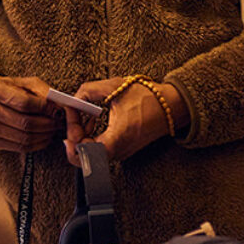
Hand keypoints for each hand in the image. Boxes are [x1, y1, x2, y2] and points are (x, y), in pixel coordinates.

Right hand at [0, 75, 63, 152]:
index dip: (44, 108)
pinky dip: (37, 144)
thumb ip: (39, 89)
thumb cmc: (1, 88)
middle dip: (48, 124)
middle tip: (60, 121)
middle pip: (25, 123)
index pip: (24, 103)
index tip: (57, 109)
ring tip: (54, 129)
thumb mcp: (18, 82)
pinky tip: (44, 137)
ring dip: (45, 135)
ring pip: (24, 138)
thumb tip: (57, 104)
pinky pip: (20, 147)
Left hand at [70, 77, 187, 162]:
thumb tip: (73, 98)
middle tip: (72, 116)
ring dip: (81, 136)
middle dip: (72, 135)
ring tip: (83, 116)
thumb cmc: (149, 97)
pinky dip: (90, 137)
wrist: (172, 106)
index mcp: (118, 137)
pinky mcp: (122, 150)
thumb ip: (89, 90)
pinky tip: (93, 121)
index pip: (83, 150)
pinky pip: (99, 150)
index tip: (71, 110)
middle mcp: (119, 151)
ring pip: (89, 154)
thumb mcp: (116, 86)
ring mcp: (121, 153)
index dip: (72, 130)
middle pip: (83, 156)